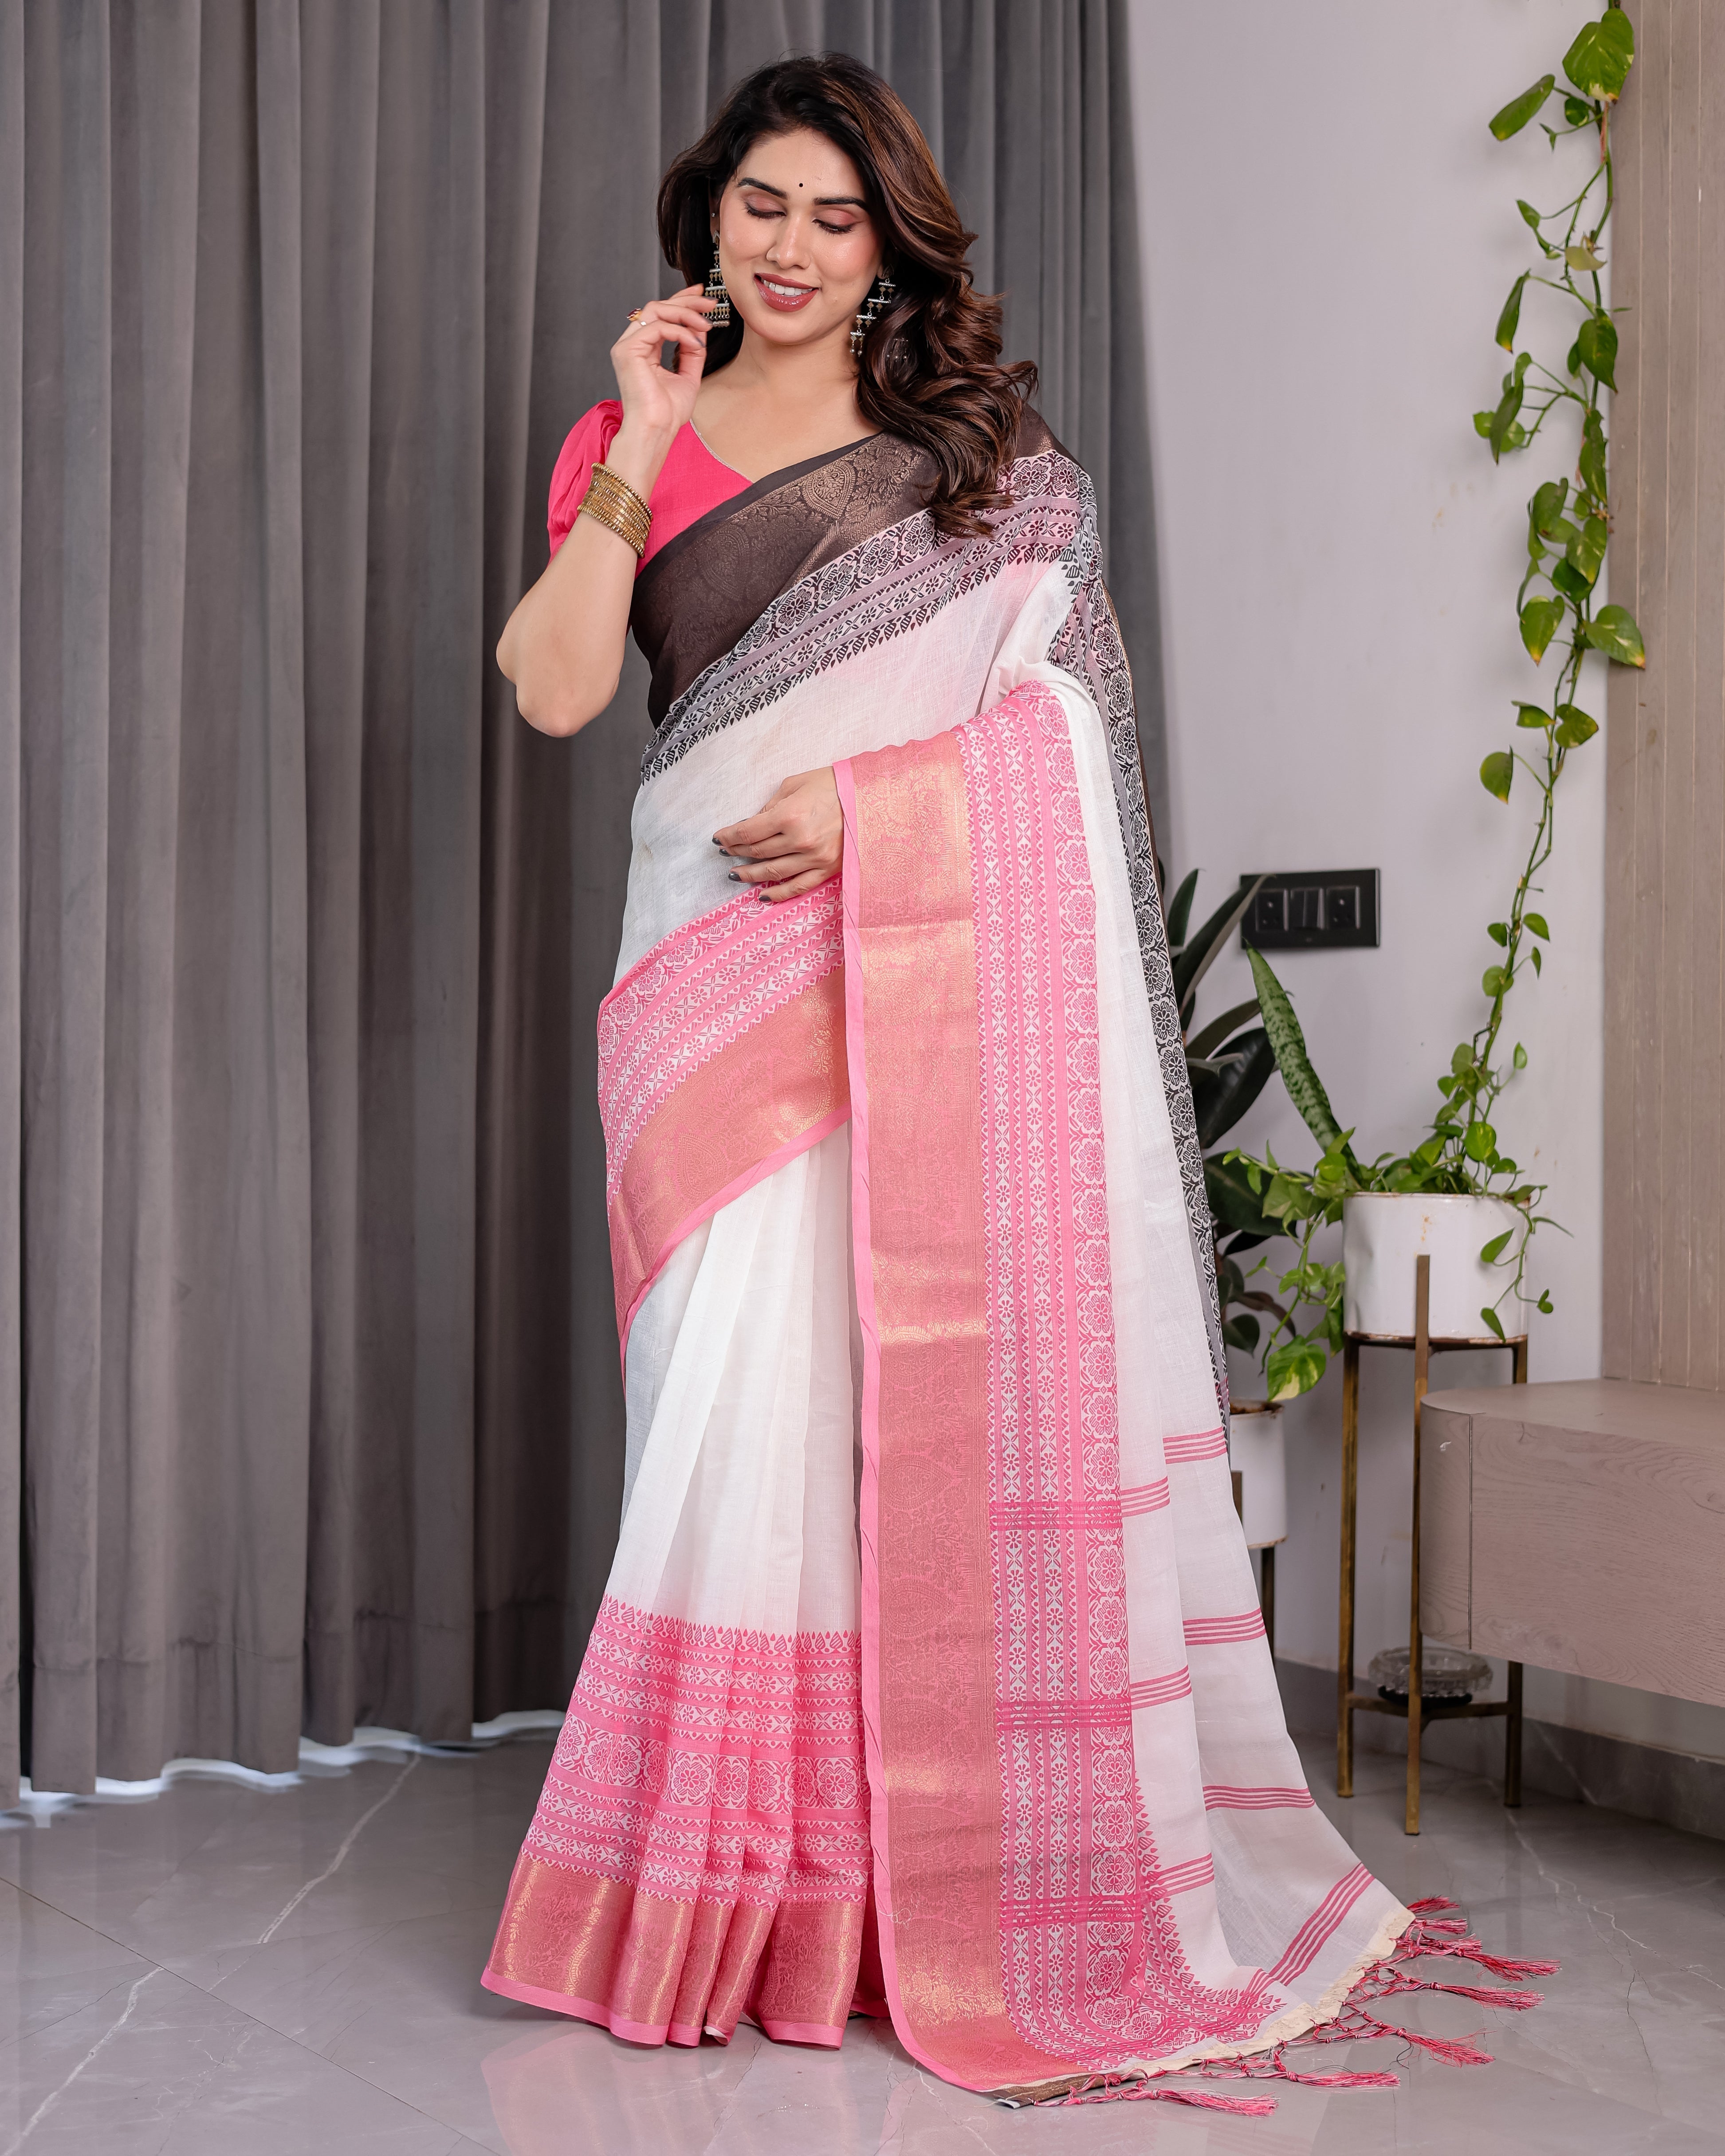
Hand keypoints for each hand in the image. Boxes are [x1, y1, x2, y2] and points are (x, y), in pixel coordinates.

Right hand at [608, 285, 712, 447]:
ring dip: (685, 313)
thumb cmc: (667, 414)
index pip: (661, 315)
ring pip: (656, 310)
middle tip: (710, 304)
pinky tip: (694, 343)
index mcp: (643, 349)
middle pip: (658, 307)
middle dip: (687, 301)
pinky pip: (658, 327)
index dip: (681, 301)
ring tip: (705, 325)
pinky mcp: (627, 350)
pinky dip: (680, 332)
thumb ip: (692, 351)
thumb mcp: (688, 376)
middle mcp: (632, 344)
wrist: (656, 432)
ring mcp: (626, 346)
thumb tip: (700, 329)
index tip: (703, 297)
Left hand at [715, 768, 841, 901]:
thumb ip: (771, 806)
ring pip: (774, 873)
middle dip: (737, 853)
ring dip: (751, 875)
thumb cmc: (832, 785)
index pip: (748, 832)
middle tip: (726, 853)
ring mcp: (814, 858)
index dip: (729, 836)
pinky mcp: (828, 869)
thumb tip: (752, 824)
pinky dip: (779, 894)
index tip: (718, 839)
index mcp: (789, 815)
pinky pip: (798, 887)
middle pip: (758, 852)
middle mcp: (800, 840)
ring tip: (735, 875)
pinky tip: (763, 896)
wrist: (870, 796)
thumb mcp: (795, 785)